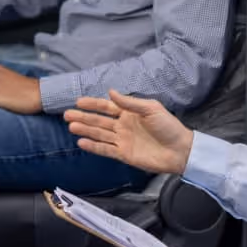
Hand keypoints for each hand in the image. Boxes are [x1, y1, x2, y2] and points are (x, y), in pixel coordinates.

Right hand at [63, 89, 192, 174]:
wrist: (180, 150)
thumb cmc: (168, 126)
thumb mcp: (150, 109)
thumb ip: (129, 103)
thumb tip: (110, 92)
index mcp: (129, 113)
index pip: (107, 107)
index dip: (93, 104)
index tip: (78, 101)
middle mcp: (123, 126)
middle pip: (99, 121)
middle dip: (83, 117)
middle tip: (67, 114)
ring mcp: (122, 140)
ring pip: (99, 134)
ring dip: (86, 130)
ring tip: (72, 126)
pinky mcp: (124, 155)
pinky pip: (105, 149)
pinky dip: (94, 146)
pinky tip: (82, 142)